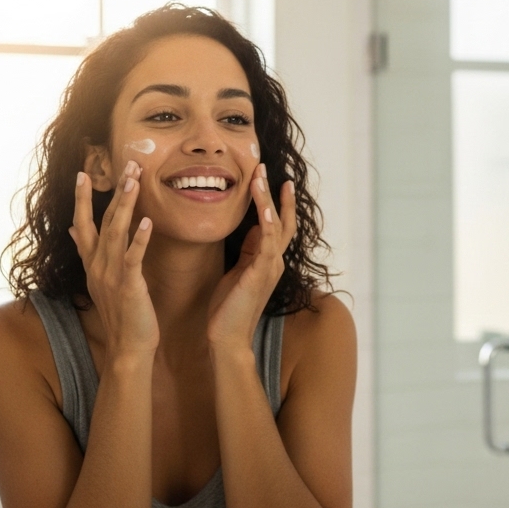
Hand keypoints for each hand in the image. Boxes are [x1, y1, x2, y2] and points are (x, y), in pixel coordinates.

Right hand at [69, 160, 157, 356]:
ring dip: (124, 205)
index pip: (83, 224)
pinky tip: (147, 222)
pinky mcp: (128, 286)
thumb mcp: (100, 280)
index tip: (82, 173)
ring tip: (134, 181)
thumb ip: (88, 253)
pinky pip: (133, 258)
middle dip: (113, 192)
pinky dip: (139, 239)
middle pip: (102, 221)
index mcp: (92, 263)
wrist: (127, 347)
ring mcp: (111, 275)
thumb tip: (73, 230)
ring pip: (116, 233)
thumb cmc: (121, 313)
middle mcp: (97, 266)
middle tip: (127, 164)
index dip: (83, 199)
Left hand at [206, 163, 296, 353]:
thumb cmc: (228, 309)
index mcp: (267, 261)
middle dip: (275, 194)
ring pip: (275, 226)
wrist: (227, 339)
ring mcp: (269, 268)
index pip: (276, 225)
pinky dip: (267, 224)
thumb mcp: (237, 273)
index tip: (272, 180)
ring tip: (260, 177)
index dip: (276, 202)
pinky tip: (264, 208)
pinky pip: (267, 244)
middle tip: (264, 168)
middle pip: (282, 220)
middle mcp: (273, 262)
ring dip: (268, 200)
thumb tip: (249, 232)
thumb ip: (246, 253)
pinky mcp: (260, 275)